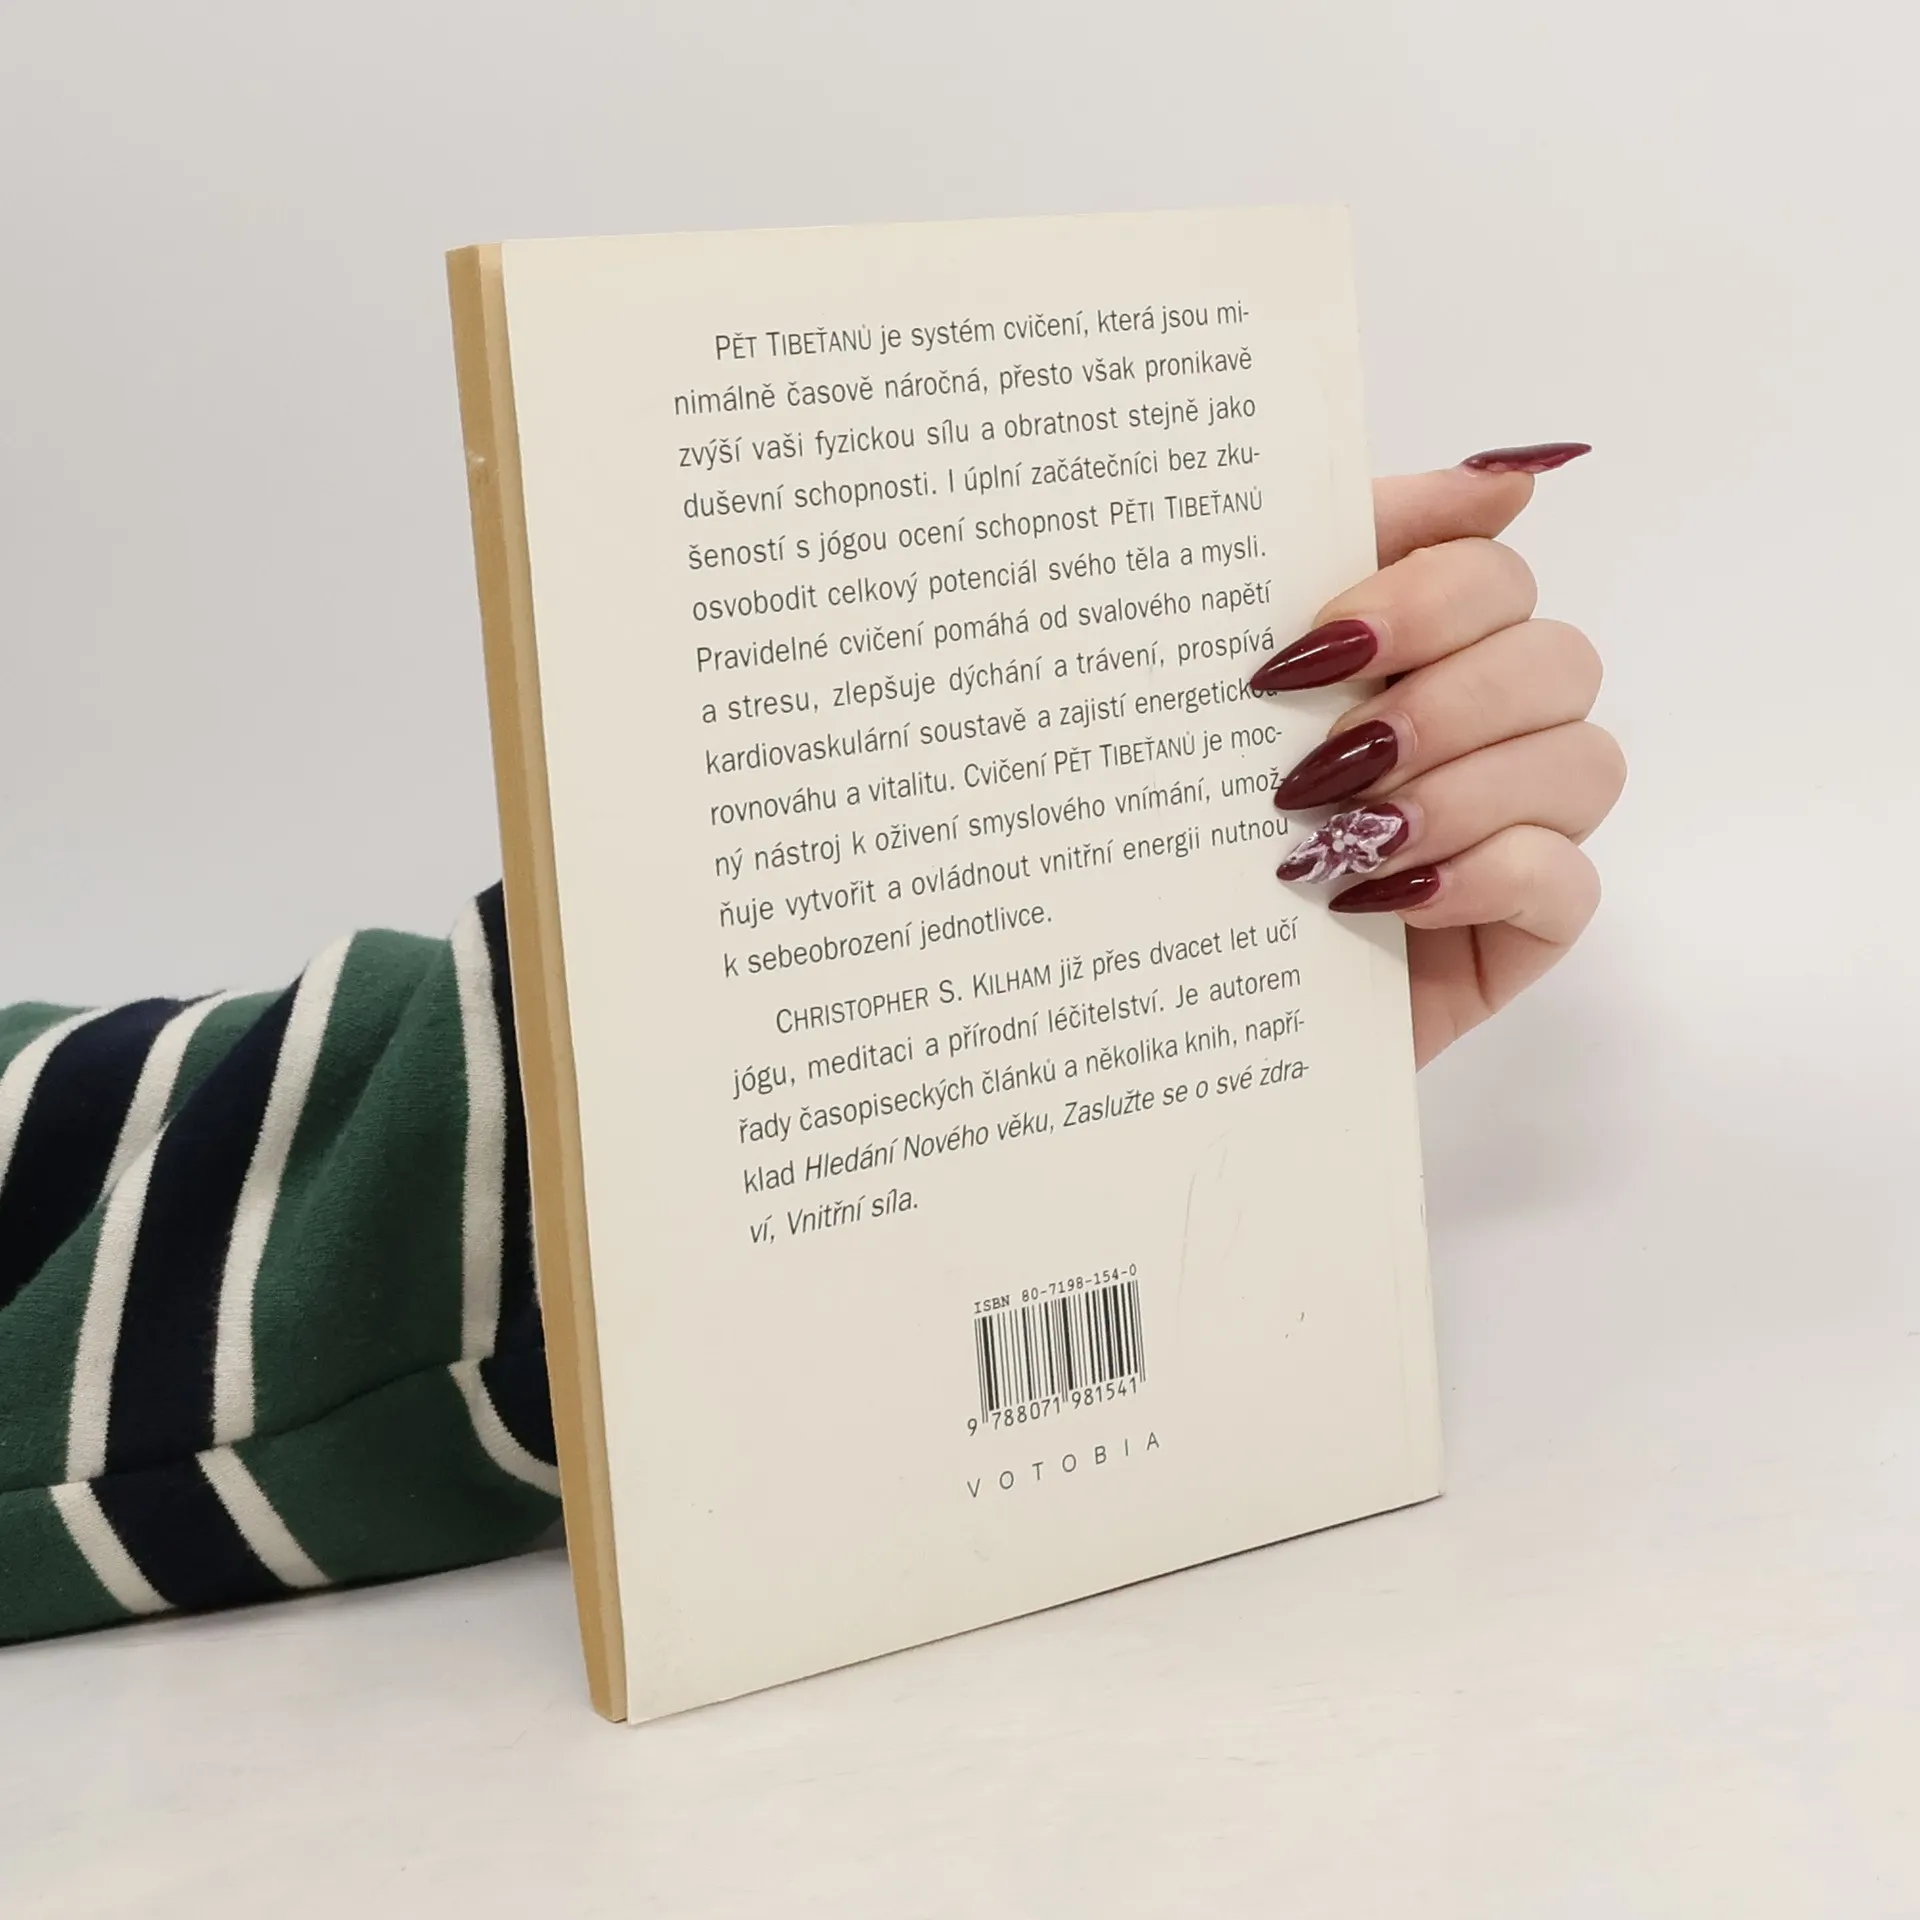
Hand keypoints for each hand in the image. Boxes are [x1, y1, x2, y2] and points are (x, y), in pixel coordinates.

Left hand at [1248, 444, 1624, 1067]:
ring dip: (1455, 792)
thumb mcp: (1222, 688)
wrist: (1163, 991)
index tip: (1322, 639)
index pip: (1490, 563)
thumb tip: (1497, 473)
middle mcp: (1489, 722)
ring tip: (1343, 840)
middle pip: (1552, 653)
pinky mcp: (1528, 924)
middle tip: (1319, 762)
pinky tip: (1380, 899)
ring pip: (1582, 758)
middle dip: (1437, 701)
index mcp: (1422, 648)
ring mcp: (1521, 824)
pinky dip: (1477, 875)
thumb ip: (1324, 558)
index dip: (1425, 586)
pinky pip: (1568, 880)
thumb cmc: (1189, 828)